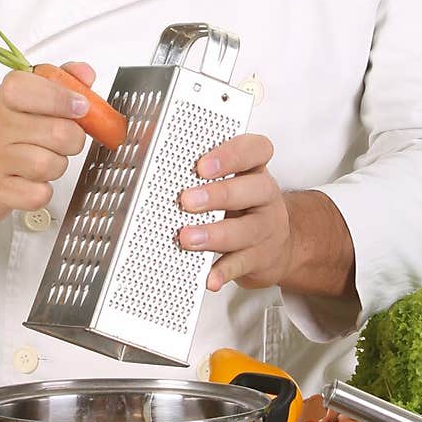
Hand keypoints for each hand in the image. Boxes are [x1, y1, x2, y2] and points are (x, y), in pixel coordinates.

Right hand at [0, 61, 94, 221]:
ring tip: (45, 161)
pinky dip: (43, 191)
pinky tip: (31, 182)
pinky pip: (38, 194)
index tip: (79, 106)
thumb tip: (85, 73)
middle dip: (73, 139)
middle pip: (58, 132)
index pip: (36, 90)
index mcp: (6, 98)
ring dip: (57, 166)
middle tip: (66, 140)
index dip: (64, 98)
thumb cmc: (3, 133)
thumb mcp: (28, 100)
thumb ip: (61, 82)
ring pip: (49, 165)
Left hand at [178, 134, 290, 291]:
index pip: (256, 150)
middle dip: (217, 195)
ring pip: (246, 230)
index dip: (231, 155)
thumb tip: (145, 145)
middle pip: (253, 189)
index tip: (202, 165)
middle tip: (187, 201)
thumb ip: (197, 166)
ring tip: (187, 238)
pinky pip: (241, 265)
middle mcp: (264, 196)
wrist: (276, 245)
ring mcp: (265, 228)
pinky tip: (208, 277)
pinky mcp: (260, 258)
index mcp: (254, 169)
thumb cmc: (241, 205)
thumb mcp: (228, 179)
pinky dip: (223, 272)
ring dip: (214, 234)